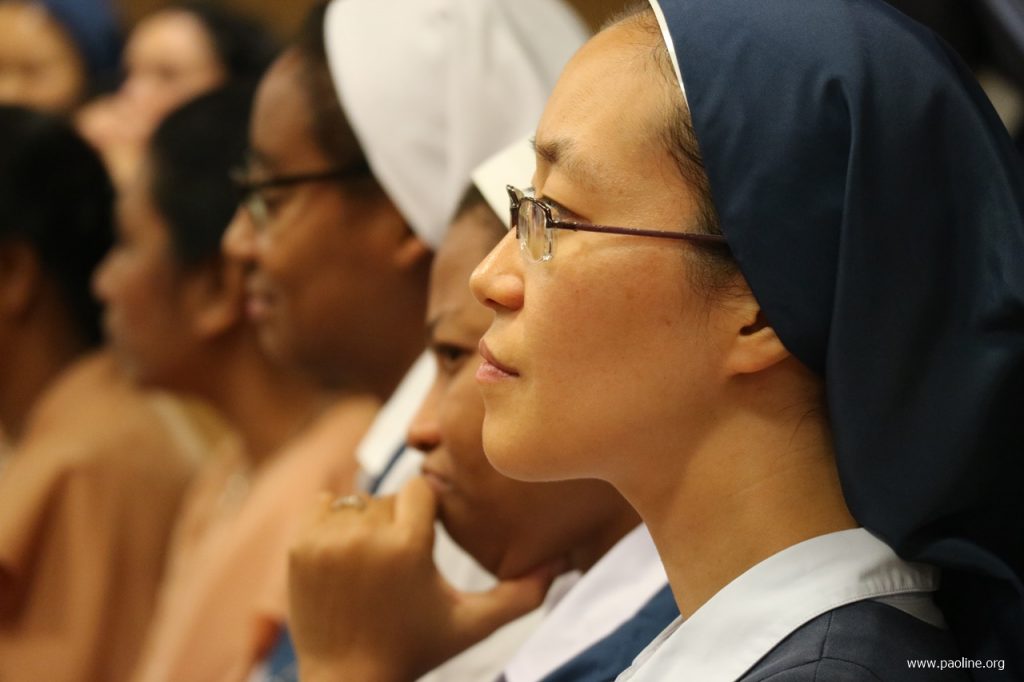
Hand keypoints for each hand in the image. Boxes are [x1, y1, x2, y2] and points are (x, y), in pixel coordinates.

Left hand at [288, 477, 562, 681]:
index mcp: (409, 546)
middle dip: (396, 521)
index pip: (421, 490)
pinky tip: (346, 551)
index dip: (425, 513)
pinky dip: (333, 520)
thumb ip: (520, 595)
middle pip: (388, 497)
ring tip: (373, 562)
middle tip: (398, 561)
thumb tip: (563, 564)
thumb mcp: (472, 624)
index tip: (425, 539)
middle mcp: (366, 537)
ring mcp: (327, 541)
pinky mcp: (299, 547)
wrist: (347, 680)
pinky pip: (322, 504)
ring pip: (356, 501)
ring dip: (365, 522)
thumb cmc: (416, 649)